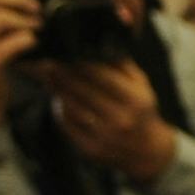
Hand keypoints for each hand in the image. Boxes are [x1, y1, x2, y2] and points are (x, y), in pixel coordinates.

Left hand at [48, 57, 178, 182]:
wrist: (147, 150)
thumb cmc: (140, 110)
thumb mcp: (141, 85)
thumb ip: (121, 64)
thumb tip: (94, 44)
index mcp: (135, 100)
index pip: (101, 75)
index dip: (79, 63)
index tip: (65, 52)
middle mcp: (121, 119)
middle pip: (82, 90)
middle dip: (62, 74)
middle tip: (47, 61)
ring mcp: (105, 137)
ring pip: (70, 106)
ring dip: (57, 90)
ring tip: (48, 77)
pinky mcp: (90, 149)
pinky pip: (67, 124)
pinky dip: (60, 109)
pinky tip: (58, 98)